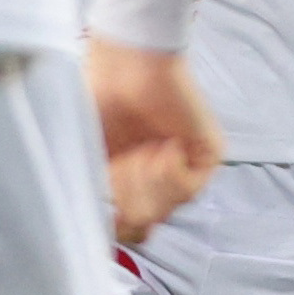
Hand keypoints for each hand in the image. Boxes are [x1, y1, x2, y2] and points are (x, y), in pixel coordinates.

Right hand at [85, 36, 221, 242]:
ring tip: (134, 153)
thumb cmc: (96, 100)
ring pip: (165, 209)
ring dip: (142, 184)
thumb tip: (95, 231)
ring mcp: (184, 167)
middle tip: (116, 169)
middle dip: (125, 202)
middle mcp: (157, 177)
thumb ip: (91, 194)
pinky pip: (187, 188)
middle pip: (145, 224)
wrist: (125, 63)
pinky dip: (166, 172)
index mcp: (125, 179)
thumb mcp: (84, 157)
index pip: (128, 228)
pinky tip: (158, 146)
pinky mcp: (209, 155)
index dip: (113, 225)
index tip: (101, 212)